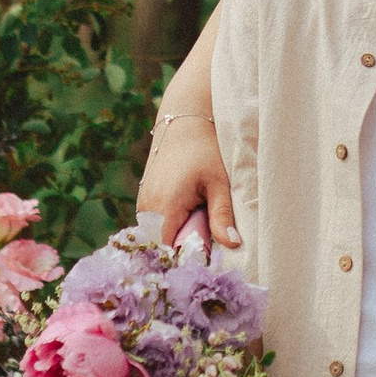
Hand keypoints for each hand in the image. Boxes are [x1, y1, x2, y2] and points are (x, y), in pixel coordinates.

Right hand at [138, 104, 235, 248]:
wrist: (184, 122)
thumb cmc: (205, 150)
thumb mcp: (219, 183)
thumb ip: (222, 215)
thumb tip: (233, 244)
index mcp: (165, 205)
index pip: (168, 248)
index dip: (186, 254)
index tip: (205, 253)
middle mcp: (148, 206)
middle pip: (163, 243)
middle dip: (183, 245)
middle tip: (205, 232)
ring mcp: (143, 201)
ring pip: (158, 233)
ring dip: (177, 233)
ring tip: (197, 218)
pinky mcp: (144, 197)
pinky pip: (155, 222)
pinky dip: (170, 223)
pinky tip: (187, 211)